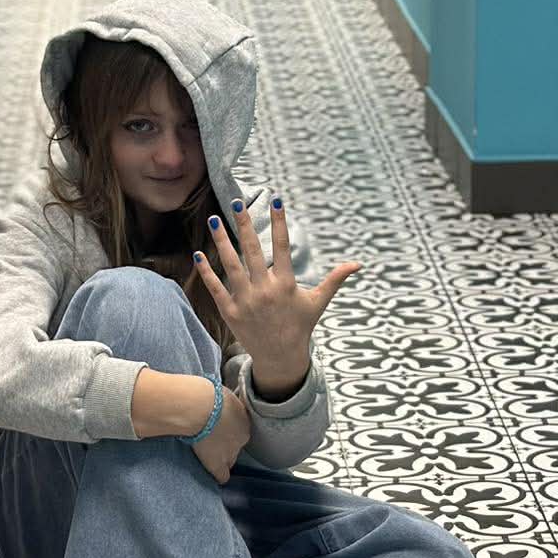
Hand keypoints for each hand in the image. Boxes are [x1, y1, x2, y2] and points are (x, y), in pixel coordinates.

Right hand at [192, 384, 250, 484]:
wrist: (199, 406)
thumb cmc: (206, 394)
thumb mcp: (219, 393)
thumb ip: (222, 402)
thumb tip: (215, 401)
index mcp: (243, 417)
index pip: (240, 429)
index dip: (228, 429)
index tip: (218, 427)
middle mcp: (242, 435)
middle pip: (237, 445)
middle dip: (227, 443)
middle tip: (212, 440)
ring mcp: (231, 451)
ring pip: (231, 460)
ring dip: (222, 458)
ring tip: (209, 455)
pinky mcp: (218, 462)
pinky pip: (223, 475)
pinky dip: (219, 475)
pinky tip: (215, 476)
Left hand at [194, 198, 359, 394]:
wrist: (280, 358)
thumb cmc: (301, 326)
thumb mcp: (318, 302)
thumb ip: (335, 279)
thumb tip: (358, 264)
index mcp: (286, 284)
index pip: (282, 246)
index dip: (279, 222)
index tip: (276, 199)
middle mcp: (265, 291)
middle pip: (253, 251)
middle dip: (244, 225)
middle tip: (237, 202)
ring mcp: (245, 301)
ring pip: (231, 265)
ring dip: (221, 241)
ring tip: (213, 219)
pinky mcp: (230, 312)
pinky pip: (216, 288)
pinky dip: (207, 271)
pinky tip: (198, 253)